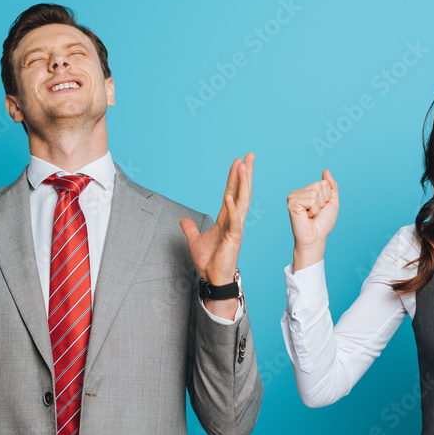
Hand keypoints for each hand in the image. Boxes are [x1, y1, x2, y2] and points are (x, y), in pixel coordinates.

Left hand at [180, 153, 252, 288]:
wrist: (212, 279)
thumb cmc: (209, 261)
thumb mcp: (195, 240)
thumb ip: (190, 229)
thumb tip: (183, 220)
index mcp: (226, 219)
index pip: (232, 192)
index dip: (234, 177)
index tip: (239, 161)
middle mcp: (234, 220)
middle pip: (242, 192)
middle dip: (246, 173)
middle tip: (249, 156)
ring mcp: (235, 228)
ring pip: (242, 201)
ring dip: (242, 184)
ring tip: (243, 167)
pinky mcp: (234, 238)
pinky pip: (233, 221)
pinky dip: (232, 208)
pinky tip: (229, 196)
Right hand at [287, 170, 338, 269]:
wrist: (315, 238)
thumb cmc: (322, 223)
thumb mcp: (331, 202)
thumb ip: (331, 186)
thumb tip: (326, 171)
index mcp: (305, 191)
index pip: (323, 183)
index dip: (327, 198)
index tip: (320, 209)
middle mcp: (297, 192)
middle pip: (320, 186)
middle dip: (323, 201)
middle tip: (315, 213)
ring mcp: (293, 197)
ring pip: (316, 192)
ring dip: (318, 207)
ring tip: (311, 215)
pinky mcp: (292, 203)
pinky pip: (311, 200)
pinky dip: (313, 210)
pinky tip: (306, 216)